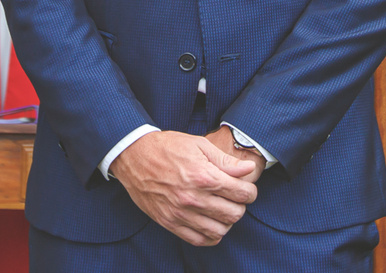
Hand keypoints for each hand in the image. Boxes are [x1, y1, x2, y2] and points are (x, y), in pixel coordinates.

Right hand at [110, 130, 257, 245]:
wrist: (135, 156)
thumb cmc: (169, 147)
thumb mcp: (199, 145)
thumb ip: (226, 161)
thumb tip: (249, 169)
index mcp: (203, 176)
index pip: (242, 193)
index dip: (250, 192)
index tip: (247, 189)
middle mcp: (193, 198)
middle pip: (234, 214)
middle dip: (240, 206)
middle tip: (235, 198)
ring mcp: (181, 213)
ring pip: (219, 230)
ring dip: (227, 222)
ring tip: (222, 209)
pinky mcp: (170, 222)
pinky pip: (199, 240)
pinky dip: (211, 235)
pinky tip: (211, 222)